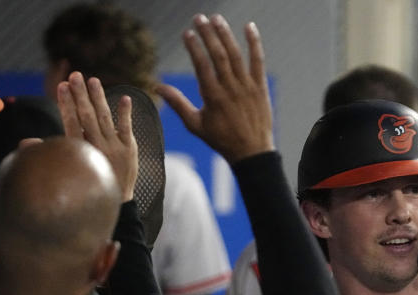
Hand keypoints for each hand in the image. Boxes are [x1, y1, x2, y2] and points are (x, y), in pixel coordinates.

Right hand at [58, 71, 136, 200]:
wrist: (116, 201)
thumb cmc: (87, 184)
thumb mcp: (65, 171)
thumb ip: (48, 154)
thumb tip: (26, 143)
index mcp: (80, 151)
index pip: (71, 123)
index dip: (66, 104)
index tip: (61, 87)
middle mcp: (97, 147)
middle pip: (87, 116)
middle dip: (80, 94)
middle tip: (75, 75)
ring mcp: (115, 147)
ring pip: (105, 118)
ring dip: (99, 97)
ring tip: (93, 80)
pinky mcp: (130, 149)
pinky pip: (127, 128)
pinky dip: (126, 113)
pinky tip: (125, 98)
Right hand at [157, 14, 273, 163]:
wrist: (252, 152)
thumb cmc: (221, 139)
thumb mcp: (195, 125)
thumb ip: (177, 103)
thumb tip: (156, 86)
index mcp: (213, 97)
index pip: (202, 65)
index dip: (194, 47)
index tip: (187, 33)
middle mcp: (231, 89)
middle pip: (218, 55)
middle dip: (208, 34)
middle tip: (199, 18)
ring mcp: (247, 87)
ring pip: (236, 55)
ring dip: (226, 34)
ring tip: (216, 19)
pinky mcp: (260, 87)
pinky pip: (258, 61)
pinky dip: (254, 43)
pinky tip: (249, 26)